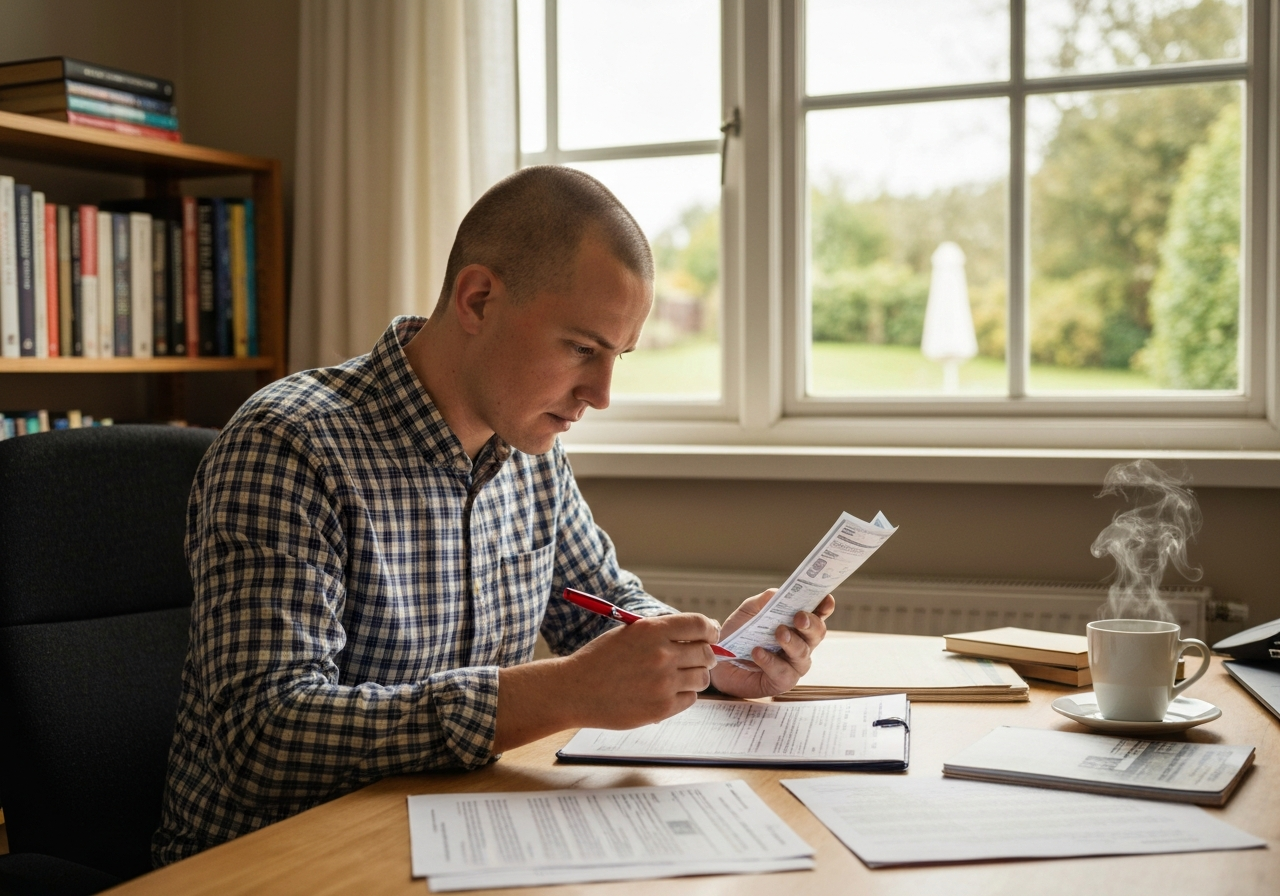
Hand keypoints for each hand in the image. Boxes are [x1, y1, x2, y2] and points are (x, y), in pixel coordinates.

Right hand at [558, 613, 720, 729]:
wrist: (575, 690)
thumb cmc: (600, 659)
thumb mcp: (629, 632)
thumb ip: (662, 631)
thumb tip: (700, 632)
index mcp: (652, 630)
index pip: (700, 625)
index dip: (710, 630)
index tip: (711, 635)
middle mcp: (661, 655)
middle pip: (706, 653)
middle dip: (705, 655)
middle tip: (697, 658)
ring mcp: (663, 684)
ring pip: (702, 678)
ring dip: (696, 676)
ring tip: (679, 677)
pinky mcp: (661, 708)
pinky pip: (691, 699)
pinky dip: (684, 695)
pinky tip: (667, 691)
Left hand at [709, 590, 833, 698]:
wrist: (718, 659)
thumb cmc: (739, 633)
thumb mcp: (748, 612)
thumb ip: (763, 601)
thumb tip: (777, 593)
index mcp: (797, 624)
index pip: (817, 614)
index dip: (824, 607)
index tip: (825, 599)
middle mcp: (801, 644)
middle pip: (817, 633)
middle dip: (811, 624)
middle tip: (799, 617)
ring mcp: (793, 664)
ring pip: (803, 654)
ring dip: (792, 643)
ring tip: (779, 633)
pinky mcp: (781, 682)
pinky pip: (783, 673)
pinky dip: (771, 661)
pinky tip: (757, 652)